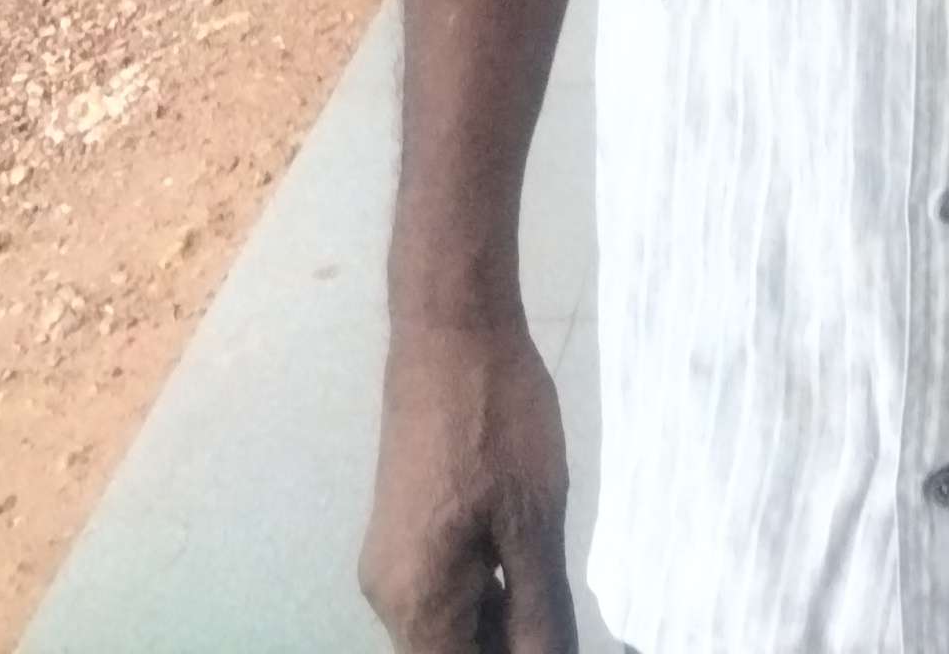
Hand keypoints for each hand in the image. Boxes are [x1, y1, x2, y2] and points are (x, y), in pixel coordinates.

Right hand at [361, 316, 576, 652]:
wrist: (450, 327)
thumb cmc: (497, 423)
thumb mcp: (534, 524)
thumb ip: (539, 616)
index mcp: (417, 605)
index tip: (552, 635)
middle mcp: (391, 595)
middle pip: (453, 651)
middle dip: (508, 644)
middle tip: (557, 613)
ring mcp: (393, 559)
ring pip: (450, 622)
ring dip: (500, 620)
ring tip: (552, 592)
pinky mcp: (404, 524)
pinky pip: (444, 584)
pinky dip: (486, 588)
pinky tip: (526, 560)